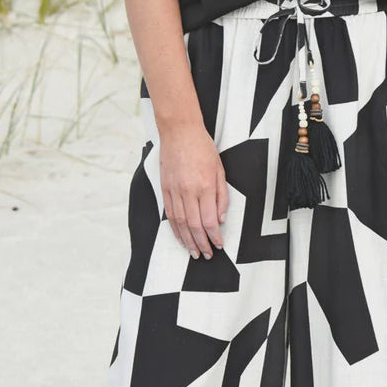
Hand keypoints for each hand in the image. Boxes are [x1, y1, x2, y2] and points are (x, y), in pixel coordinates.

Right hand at [157, 119, 228, 258]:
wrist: (179, 132)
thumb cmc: (202, 148)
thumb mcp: (220, 170)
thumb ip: (222, 196)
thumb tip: (221, 218)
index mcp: (204, 186)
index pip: (210, 220)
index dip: (215, 236)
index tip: (219, 245)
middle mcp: (188, 191)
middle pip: (194, 226)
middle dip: (201, 244)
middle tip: (207, 255)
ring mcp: (174, 191)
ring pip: (180, 223)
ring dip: (187, 241)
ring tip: (194, 252)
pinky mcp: (165, 189)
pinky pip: (169, 214)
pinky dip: (175, 229)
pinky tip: (180, 238)